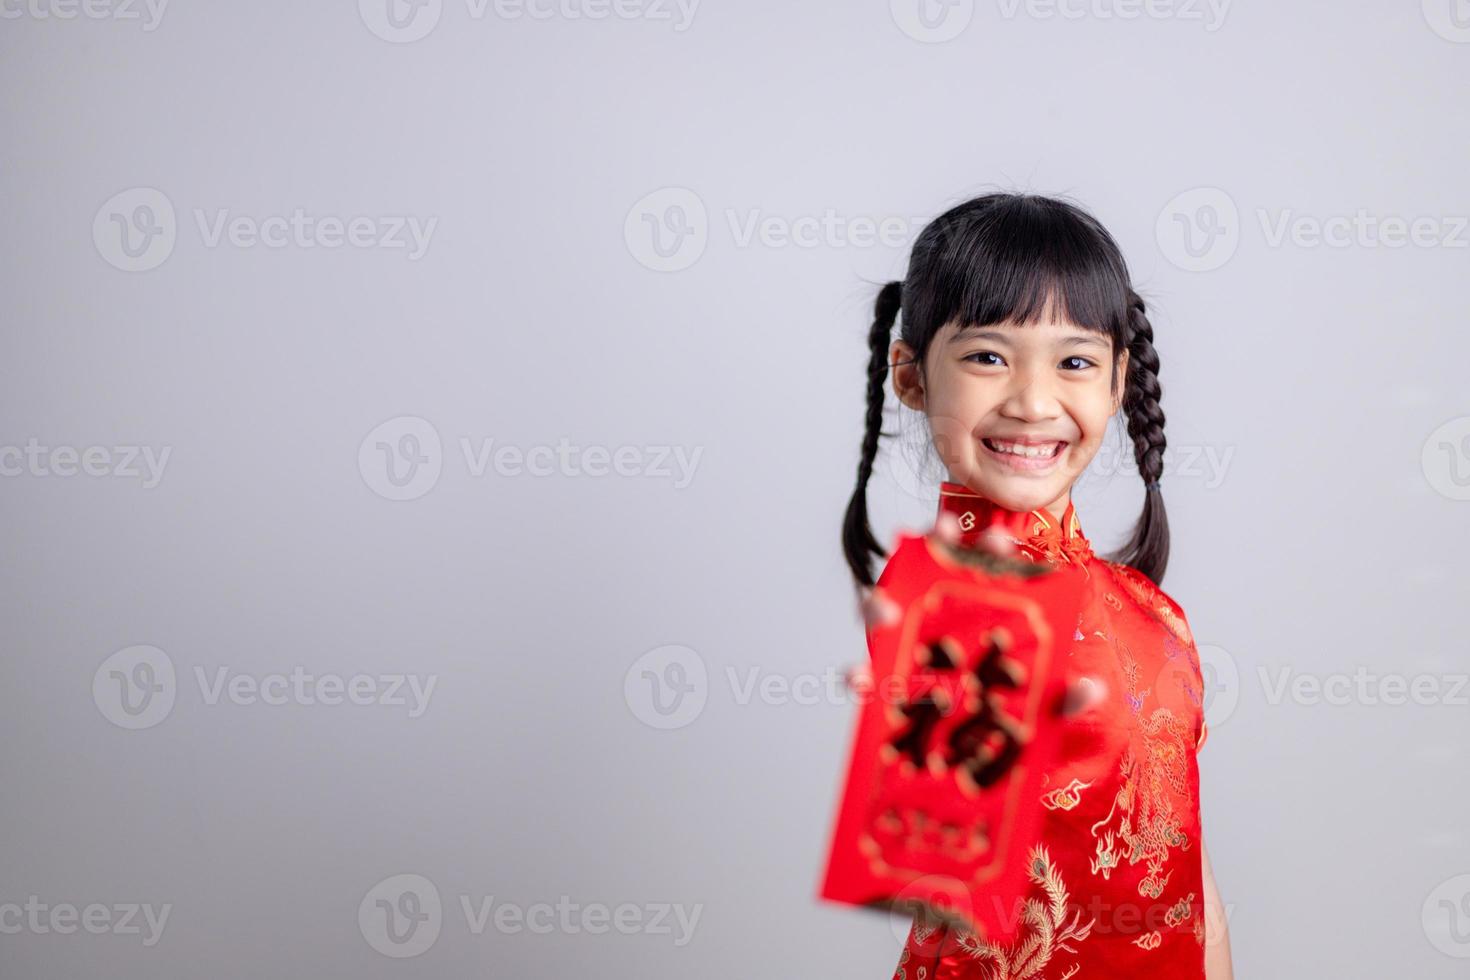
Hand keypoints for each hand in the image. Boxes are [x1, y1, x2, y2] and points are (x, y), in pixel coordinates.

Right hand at [849, 511, 1104, 718]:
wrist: (987, 770)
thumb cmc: (1013, 724)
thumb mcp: (1044, 709)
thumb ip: (1065, 698)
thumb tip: (1090, 690)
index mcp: (979, 622)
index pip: (984, 575)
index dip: (988, 550)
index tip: (998, 538)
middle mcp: (939, 629)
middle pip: (927, 579)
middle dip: (927, 553)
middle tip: (933, 542)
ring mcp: (909, 655)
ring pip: (886, 618)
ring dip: (880, 604)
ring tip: (884, 610)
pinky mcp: (887, 690)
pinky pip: (866, 676)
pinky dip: (858, 675)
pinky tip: (859, 677)